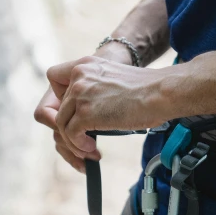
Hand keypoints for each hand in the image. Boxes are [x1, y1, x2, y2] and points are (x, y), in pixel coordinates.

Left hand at [47, 56, 168, 157]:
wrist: (161, 93)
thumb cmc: (149, 90)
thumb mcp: (115, 79)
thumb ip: (97, 88)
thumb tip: (91, 113)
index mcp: (86, 64)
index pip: (54, 77)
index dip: (59, 96)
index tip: (74, 110)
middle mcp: (79, 76)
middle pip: (59, 107)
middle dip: (69, 127)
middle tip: (83, 141)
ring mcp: (81, 93)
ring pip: (61, 123)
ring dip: (72, 140)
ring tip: (87, 149)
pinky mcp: (85, 113)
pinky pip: (70, 134)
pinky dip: (78, 145)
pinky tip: (91, 149)